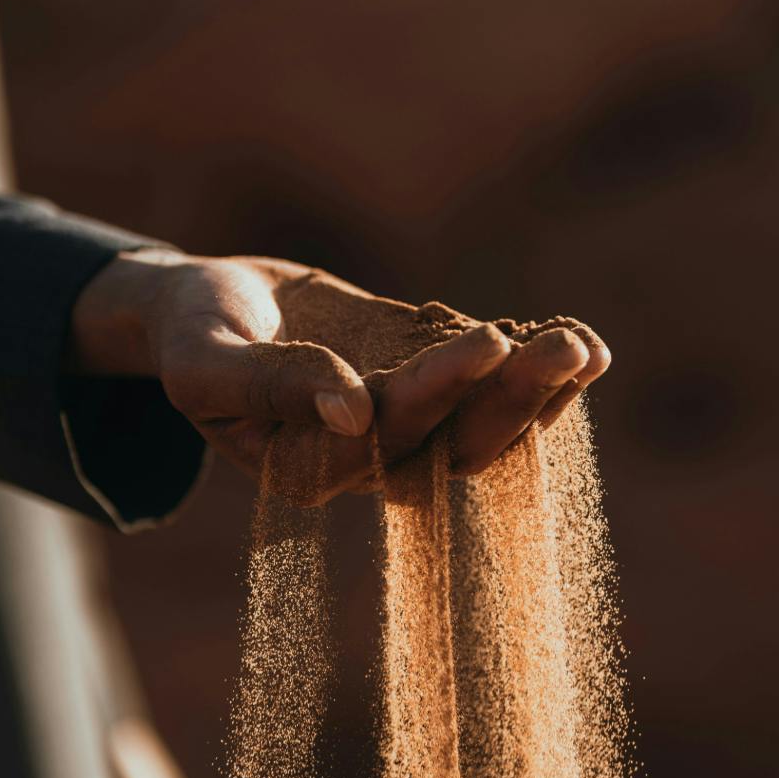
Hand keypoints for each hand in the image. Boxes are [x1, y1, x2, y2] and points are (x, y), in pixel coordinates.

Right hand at [71, 251, 609, 505]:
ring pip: (485, 428)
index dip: (437, 393)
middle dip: (513, 398)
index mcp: (310, 472)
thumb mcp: (206, 361)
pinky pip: (489, 388)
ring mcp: (407, 423)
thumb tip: (352, 411)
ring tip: (585, 346)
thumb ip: (269, 385)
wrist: (211, 305)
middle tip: (563, 346)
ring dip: (539, 392)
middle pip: (453, 446)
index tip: (482, 341)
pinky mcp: (429, 382)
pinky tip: (583, 342)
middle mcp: (369, 462)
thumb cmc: (194, 336)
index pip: (386, 441)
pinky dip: (535, 370)